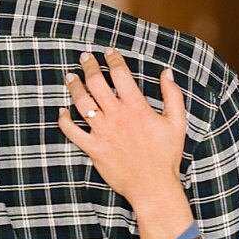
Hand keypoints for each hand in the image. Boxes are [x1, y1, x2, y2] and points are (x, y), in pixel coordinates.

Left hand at [57, 50, 190, 237]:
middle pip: (96, 83)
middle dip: (89, 66)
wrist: (153, 186)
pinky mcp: (93, 148)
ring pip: (81, 102)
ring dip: (74, 86)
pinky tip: (62, 110)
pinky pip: (72, 131)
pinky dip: (64, 119)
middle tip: (84, 57)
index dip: (113, 59)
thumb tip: (166, 72)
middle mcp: (116, 116)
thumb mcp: (177, 123)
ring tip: (70, 77)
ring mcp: (102, 132)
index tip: (108, 52)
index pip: (120, 74)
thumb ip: (172, 95)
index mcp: (136, 108)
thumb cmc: (166, 156)